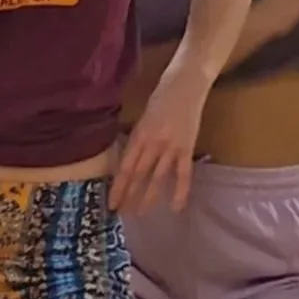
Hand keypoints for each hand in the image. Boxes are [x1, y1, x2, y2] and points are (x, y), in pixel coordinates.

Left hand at [112, 68, 205, 214]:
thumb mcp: (143, 117)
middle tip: (122, 214)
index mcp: (139, 135)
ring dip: (148, 198)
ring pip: (157, 178)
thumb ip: (137, 139)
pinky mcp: (187, 148)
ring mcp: (171, 147)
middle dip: (129, 196)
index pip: (125, 167)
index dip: (118, 187)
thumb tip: (129, 160)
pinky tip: (176, 208)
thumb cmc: (162, 97)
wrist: (186, 84)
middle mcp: (152, 143)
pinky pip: (183, 174)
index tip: (111, 203)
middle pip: (138, 175)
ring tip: (141, 214)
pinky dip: (180, 192)